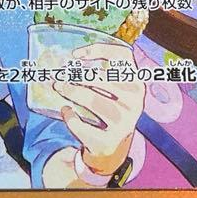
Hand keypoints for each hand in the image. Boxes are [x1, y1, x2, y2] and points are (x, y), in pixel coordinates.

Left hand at [52, 43, 145, 176]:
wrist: (112, 147)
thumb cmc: (108, 109)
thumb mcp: (111, 90)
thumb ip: (98, 74)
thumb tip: (67, 62)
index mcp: (136, 83)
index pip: (122, 56)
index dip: (99, 50)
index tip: (75, 55)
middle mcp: (135, 101)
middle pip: (104, 79)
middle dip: (78, 76)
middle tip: (60, 76)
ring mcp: (125, 122)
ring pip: (95, 101)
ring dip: (73, 92)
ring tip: (60, 87)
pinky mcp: (110, 140)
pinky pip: (85, 126)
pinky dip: (71, 118)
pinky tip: (66, 111)